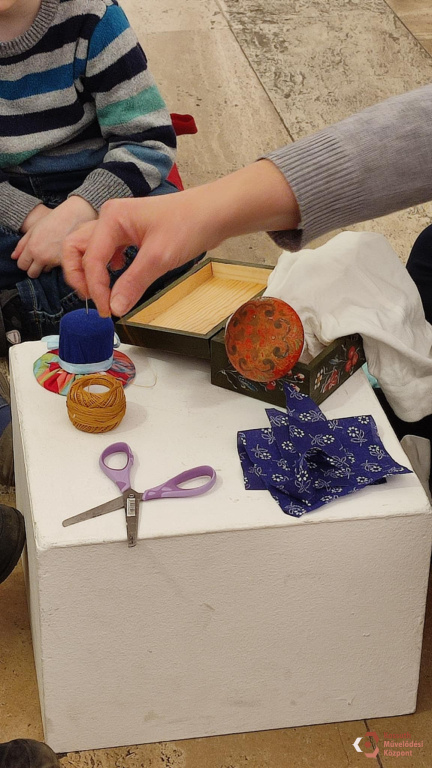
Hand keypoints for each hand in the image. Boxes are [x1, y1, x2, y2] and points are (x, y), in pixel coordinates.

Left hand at [13, 196, 97, 278]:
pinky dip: (56, 263)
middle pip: (32, 273)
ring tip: (50, 254)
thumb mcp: (33, 230)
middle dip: (33, 269)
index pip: (22, 265)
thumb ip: (22, 244)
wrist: (73, 218)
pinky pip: (56, 268)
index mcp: (32, 248)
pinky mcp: (65, 263)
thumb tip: (13, 257)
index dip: (24, 263)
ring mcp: (54, 261)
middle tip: (37, 261)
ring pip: (45, 271)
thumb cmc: (53, 221)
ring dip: (45, 265)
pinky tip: (58, 253)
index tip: (28, 260)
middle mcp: (42, 257)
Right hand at [62, 161, 299, 316]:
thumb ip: (133, 283)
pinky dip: (105, 266)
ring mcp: (119, 224)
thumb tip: (115, 309)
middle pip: (76, 248)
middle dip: (79, 277)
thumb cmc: (189, 225)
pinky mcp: (130, 232)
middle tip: (95, 301)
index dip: (95, 288)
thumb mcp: (159, 258)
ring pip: (89, 249)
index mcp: (111, 218)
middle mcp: (109, 218)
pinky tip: (117, 276)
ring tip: (102, 294)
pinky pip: (106, 250)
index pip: (90, 259)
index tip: (107, 311)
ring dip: (89, 272)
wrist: (214, 212)